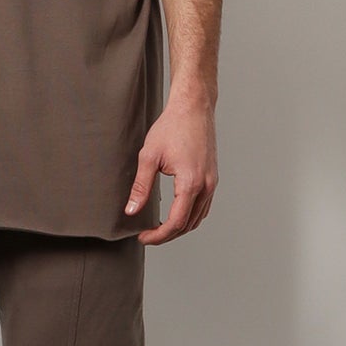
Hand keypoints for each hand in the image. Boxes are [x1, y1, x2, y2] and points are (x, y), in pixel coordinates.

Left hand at [123, 90, 217, 243]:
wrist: (193, 108)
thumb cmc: (172, 127)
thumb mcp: (149, 156)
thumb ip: (141, 187)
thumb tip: (131, 210)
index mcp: (191, 183)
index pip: (176, 223)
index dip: (158, 235)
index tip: (143, 237)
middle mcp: (206, 186)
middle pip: (188, 225)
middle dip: (167, 235)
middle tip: (147, 235)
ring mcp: (212, 183)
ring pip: (198, 218)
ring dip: (179, 227)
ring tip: (159, 227)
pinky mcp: (213, 178)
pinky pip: (204, 207)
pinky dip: (189, 216)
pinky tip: (175, 213)